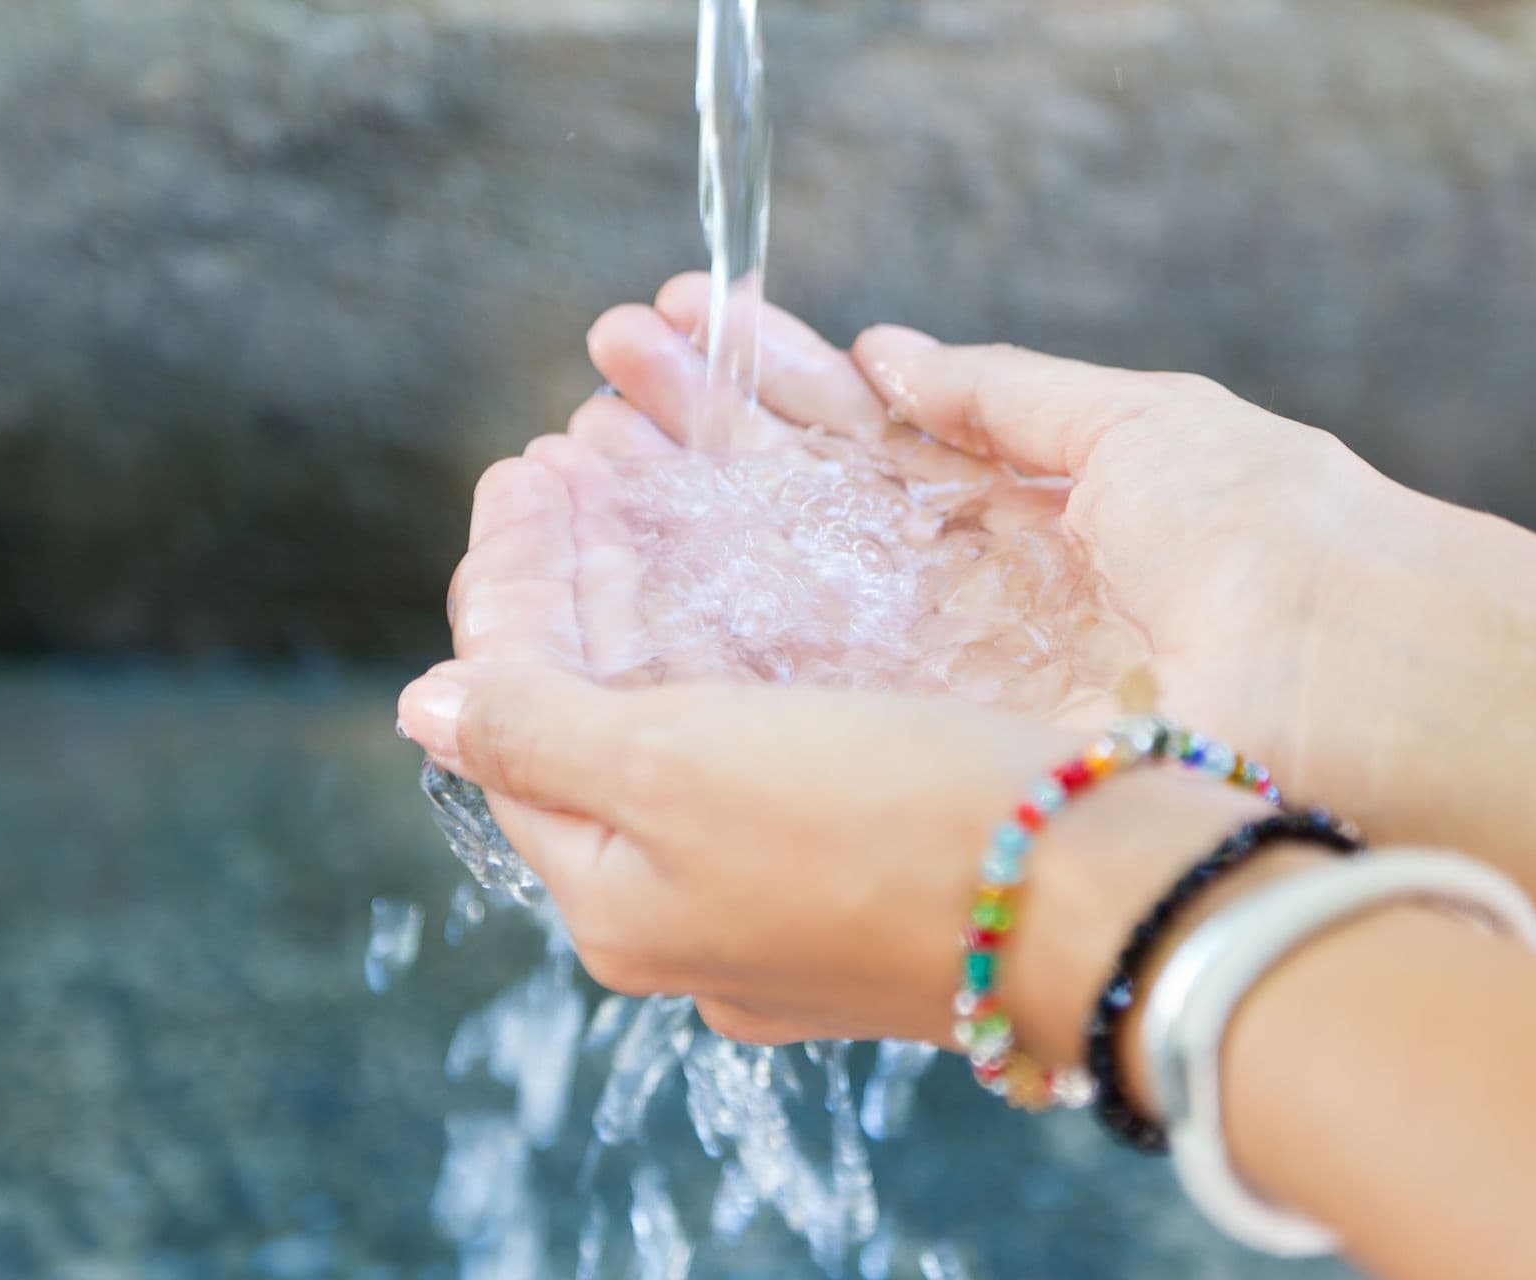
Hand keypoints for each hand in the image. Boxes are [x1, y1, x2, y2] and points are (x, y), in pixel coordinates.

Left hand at [404, 446, 1272, 1051]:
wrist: (1110, 906)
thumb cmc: (896, 827)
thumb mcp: (683, 771)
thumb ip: (541, 732)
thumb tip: (424, 706)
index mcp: (618, 898)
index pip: (512, 720)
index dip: (510, 585)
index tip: (524, 467)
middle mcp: (687, 911)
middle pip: (592, 721)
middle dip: (578, 580)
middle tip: (575, 456)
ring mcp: (779, 893)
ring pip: (681, 724)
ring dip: (653, 600)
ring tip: (643, 485)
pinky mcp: (863, 862)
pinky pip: (763, 740)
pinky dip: (739, 646)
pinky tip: (750, 578)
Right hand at [572, 272, 1414, 778]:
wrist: (1360, 694)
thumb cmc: (1275, 537)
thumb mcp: (1138, 426)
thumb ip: (1003, 394)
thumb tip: (886, 360)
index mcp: (1006, 512)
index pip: (852, 435)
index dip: (761, 381)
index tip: (672, 327)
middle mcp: (955, 603)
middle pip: (796, 512)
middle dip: (694, 441)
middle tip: (596, 382)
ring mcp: (935, 684)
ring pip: (775, 597)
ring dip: (676, 526)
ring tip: (574, 459)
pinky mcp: (927, 754)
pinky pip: (796, 691)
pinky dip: (705, 635)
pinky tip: (619, 574)